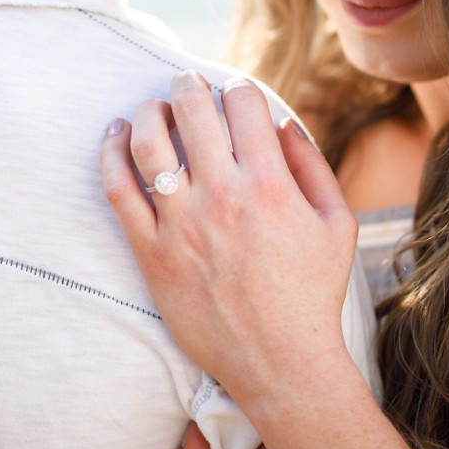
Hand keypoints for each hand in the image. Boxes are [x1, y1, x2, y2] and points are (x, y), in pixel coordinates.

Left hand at [100, 75, 358, 420]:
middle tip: (188, 83)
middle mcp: (222, 196)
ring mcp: (182, 225)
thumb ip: (313, 165)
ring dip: (149, 110)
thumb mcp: (336, 224)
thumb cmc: (313, 294)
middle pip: (192, 109)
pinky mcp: (152, 254)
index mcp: (270, 184)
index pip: (243, 102)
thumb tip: (283, 121)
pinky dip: (111, 153)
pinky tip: (116, 134)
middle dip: (189, 84)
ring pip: (148, 141)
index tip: (235, 95)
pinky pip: (118, 191)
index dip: (239, 88)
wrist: (281, 365)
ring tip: (154, 107)